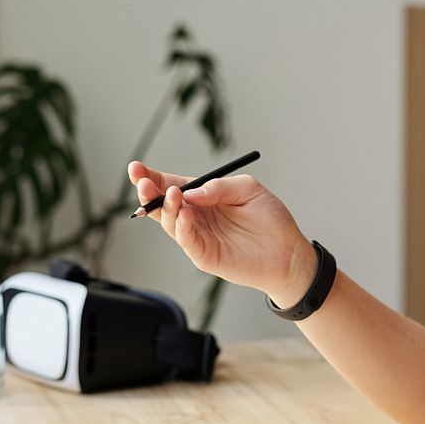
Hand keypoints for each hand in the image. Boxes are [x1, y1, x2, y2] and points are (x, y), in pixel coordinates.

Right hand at [127, 161, 316, 304]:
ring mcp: (197, 237)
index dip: (151, 177)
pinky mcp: (204, 255)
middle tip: (142, 182)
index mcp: (201, 197)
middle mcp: (195, 217)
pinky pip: (187, 241)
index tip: (136, 168)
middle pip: (162, 204)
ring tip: (172, 194)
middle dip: (148, 192)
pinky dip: (182, 228)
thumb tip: (191, 192)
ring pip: (170, 222)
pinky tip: (185, 215)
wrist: (289, 251)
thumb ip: (219, 186)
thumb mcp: (248, 189)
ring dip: (166, 207)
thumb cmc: (270, 219)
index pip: (170, 185)